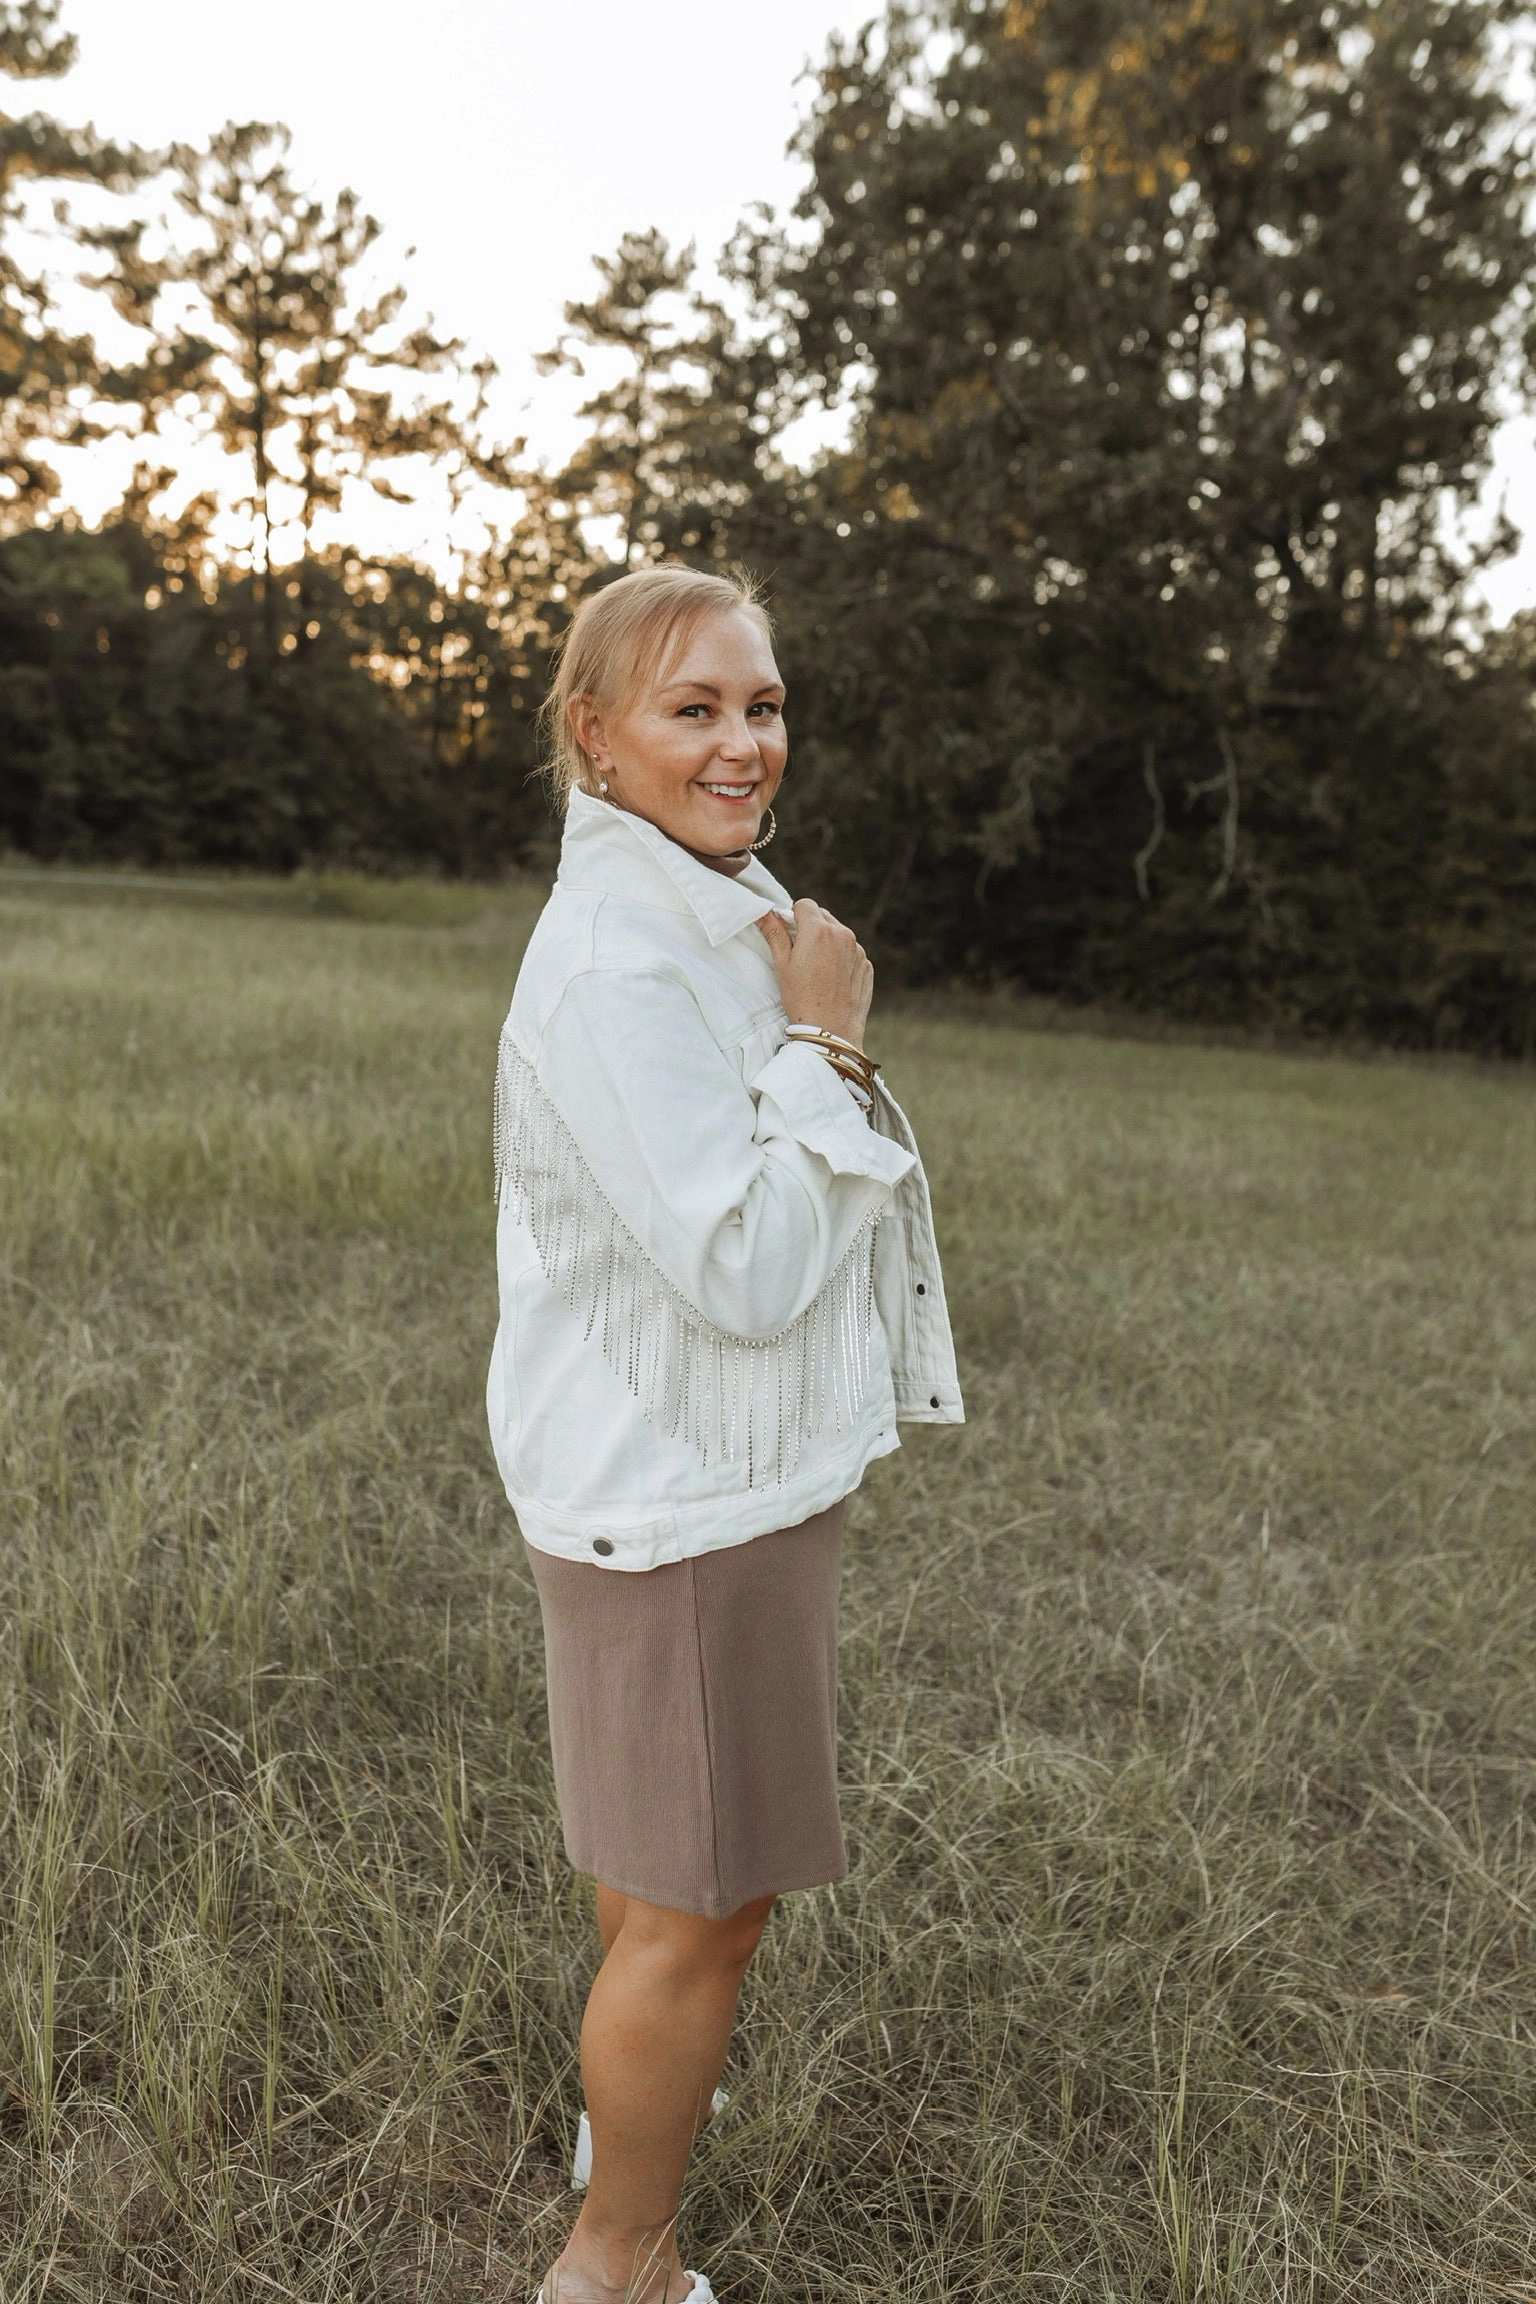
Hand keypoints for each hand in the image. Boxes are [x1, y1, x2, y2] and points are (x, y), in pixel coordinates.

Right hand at [759, 898, 873, 1047]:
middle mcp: (843, 934)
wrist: (830, 1030)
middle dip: (811, 927)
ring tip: (817, 969)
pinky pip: (851, 952)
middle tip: (800, 952)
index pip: (805, 904)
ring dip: (827, 942)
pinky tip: (831, 979)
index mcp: (818, 930)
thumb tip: (762, 912)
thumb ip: (774, 933)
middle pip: (823, 916)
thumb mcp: (782, 964)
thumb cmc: (801, 998)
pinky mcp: (866, 965)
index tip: (790, 933)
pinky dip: (841, 958)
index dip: (794, 916)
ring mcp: (858, 950)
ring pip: (839, 934)